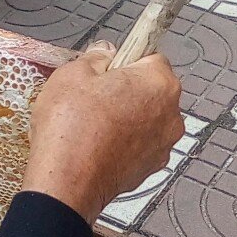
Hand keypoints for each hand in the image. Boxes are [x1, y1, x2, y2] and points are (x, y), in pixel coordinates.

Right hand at [22, 41, 183, 224]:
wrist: (66, 182)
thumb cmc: (71, 129)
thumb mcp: (72, 74)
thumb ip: (95, 57)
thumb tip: (104, 54)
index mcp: (159, 82)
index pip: (149, 57)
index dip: (123, 61)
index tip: (105, 70)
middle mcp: (170, 114)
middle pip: (150, 90)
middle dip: (125, 90)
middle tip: (92, 98)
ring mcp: (162, 145)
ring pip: (145, 119)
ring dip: (124, 118)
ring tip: (91, 125)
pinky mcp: (149, 168)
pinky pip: (138, 145)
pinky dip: (122, 143)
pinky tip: (96, 145)